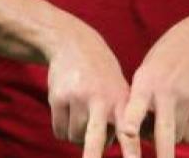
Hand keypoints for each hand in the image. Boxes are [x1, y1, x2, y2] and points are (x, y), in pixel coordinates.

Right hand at [45, 20, 129, 157]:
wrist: (72, 42)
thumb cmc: (102, 76)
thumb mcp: (120, 90)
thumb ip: (122, 119)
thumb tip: (116, 147)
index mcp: (121, 101)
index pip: (129, 132)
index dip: (132, 151)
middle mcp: (100, 99)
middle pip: (94, 138)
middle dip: (92, 157)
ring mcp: (77, 97)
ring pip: (75, 138)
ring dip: (78, 136)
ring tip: (83, 115)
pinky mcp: (57, 97)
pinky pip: (60, 131)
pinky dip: (63, 129)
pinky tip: (68, 111)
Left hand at [118, 18, 188, 157]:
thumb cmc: (160, 65)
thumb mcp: (144, 74)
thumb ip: (139, 103)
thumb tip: (136, 137)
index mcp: (145, 83)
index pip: (137, 105)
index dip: (132, 120)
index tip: (128, 132)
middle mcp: (166, 92)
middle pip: (165, 131)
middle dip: (163, 154)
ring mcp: (187, 99)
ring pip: (178, 137)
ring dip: (170, 140)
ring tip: (164, 121)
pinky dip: (184, 135)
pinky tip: (179, 119)